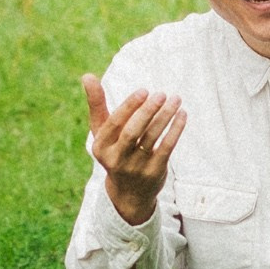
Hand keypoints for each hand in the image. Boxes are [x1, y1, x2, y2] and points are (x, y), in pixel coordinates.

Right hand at [82, 74, 184, 226]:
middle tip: (161, 94)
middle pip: (132, 132)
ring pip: (151, 138)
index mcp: (100, 147)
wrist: (128, 193)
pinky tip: (182, 115)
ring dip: (165, 117)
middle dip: (147, 112)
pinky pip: (166, 148)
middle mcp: (116, 159)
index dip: (129, 106)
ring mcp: (136, 167)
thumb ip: (96, 104)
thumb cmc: (114, 151)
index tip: (144, 91)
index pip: (114, 123)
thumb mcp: (102, 131)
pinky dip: (175, 130)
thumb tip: (87, 75)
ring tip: (176, 100)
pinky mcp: (154, 172)